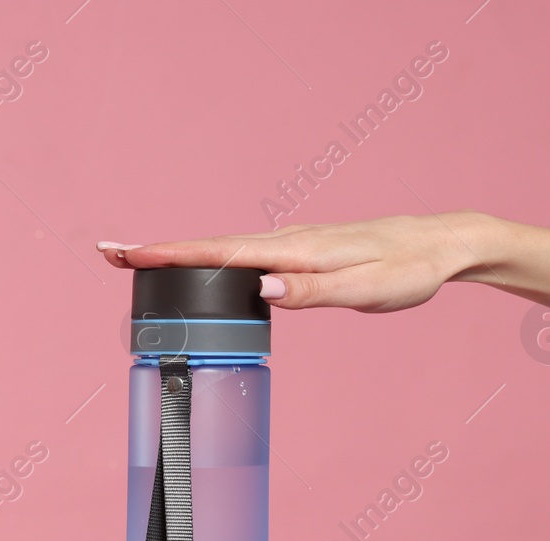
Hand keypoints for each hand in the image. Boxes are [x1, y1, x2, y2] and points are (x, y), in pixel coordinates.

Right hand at [97, 213, 494, 313]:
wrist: (440, 244)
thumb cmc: (409, 269)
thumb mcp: (369, 289)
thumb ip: (316, 291)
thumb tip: (262, 288)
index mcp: (297, 250)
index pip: (220, 253)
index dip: (171, 253)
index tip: (129, 253)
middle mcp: (287, 241)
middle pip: (209, 246)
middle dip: (157, 250)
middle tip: (109, 254)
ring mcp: (290, 244)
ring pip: (222, 250)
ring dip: (177, 253)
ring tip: (134, 260)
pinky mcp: (297, 252)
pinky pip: (241, 256)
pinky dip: (208, 259)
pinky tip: (194, 269)